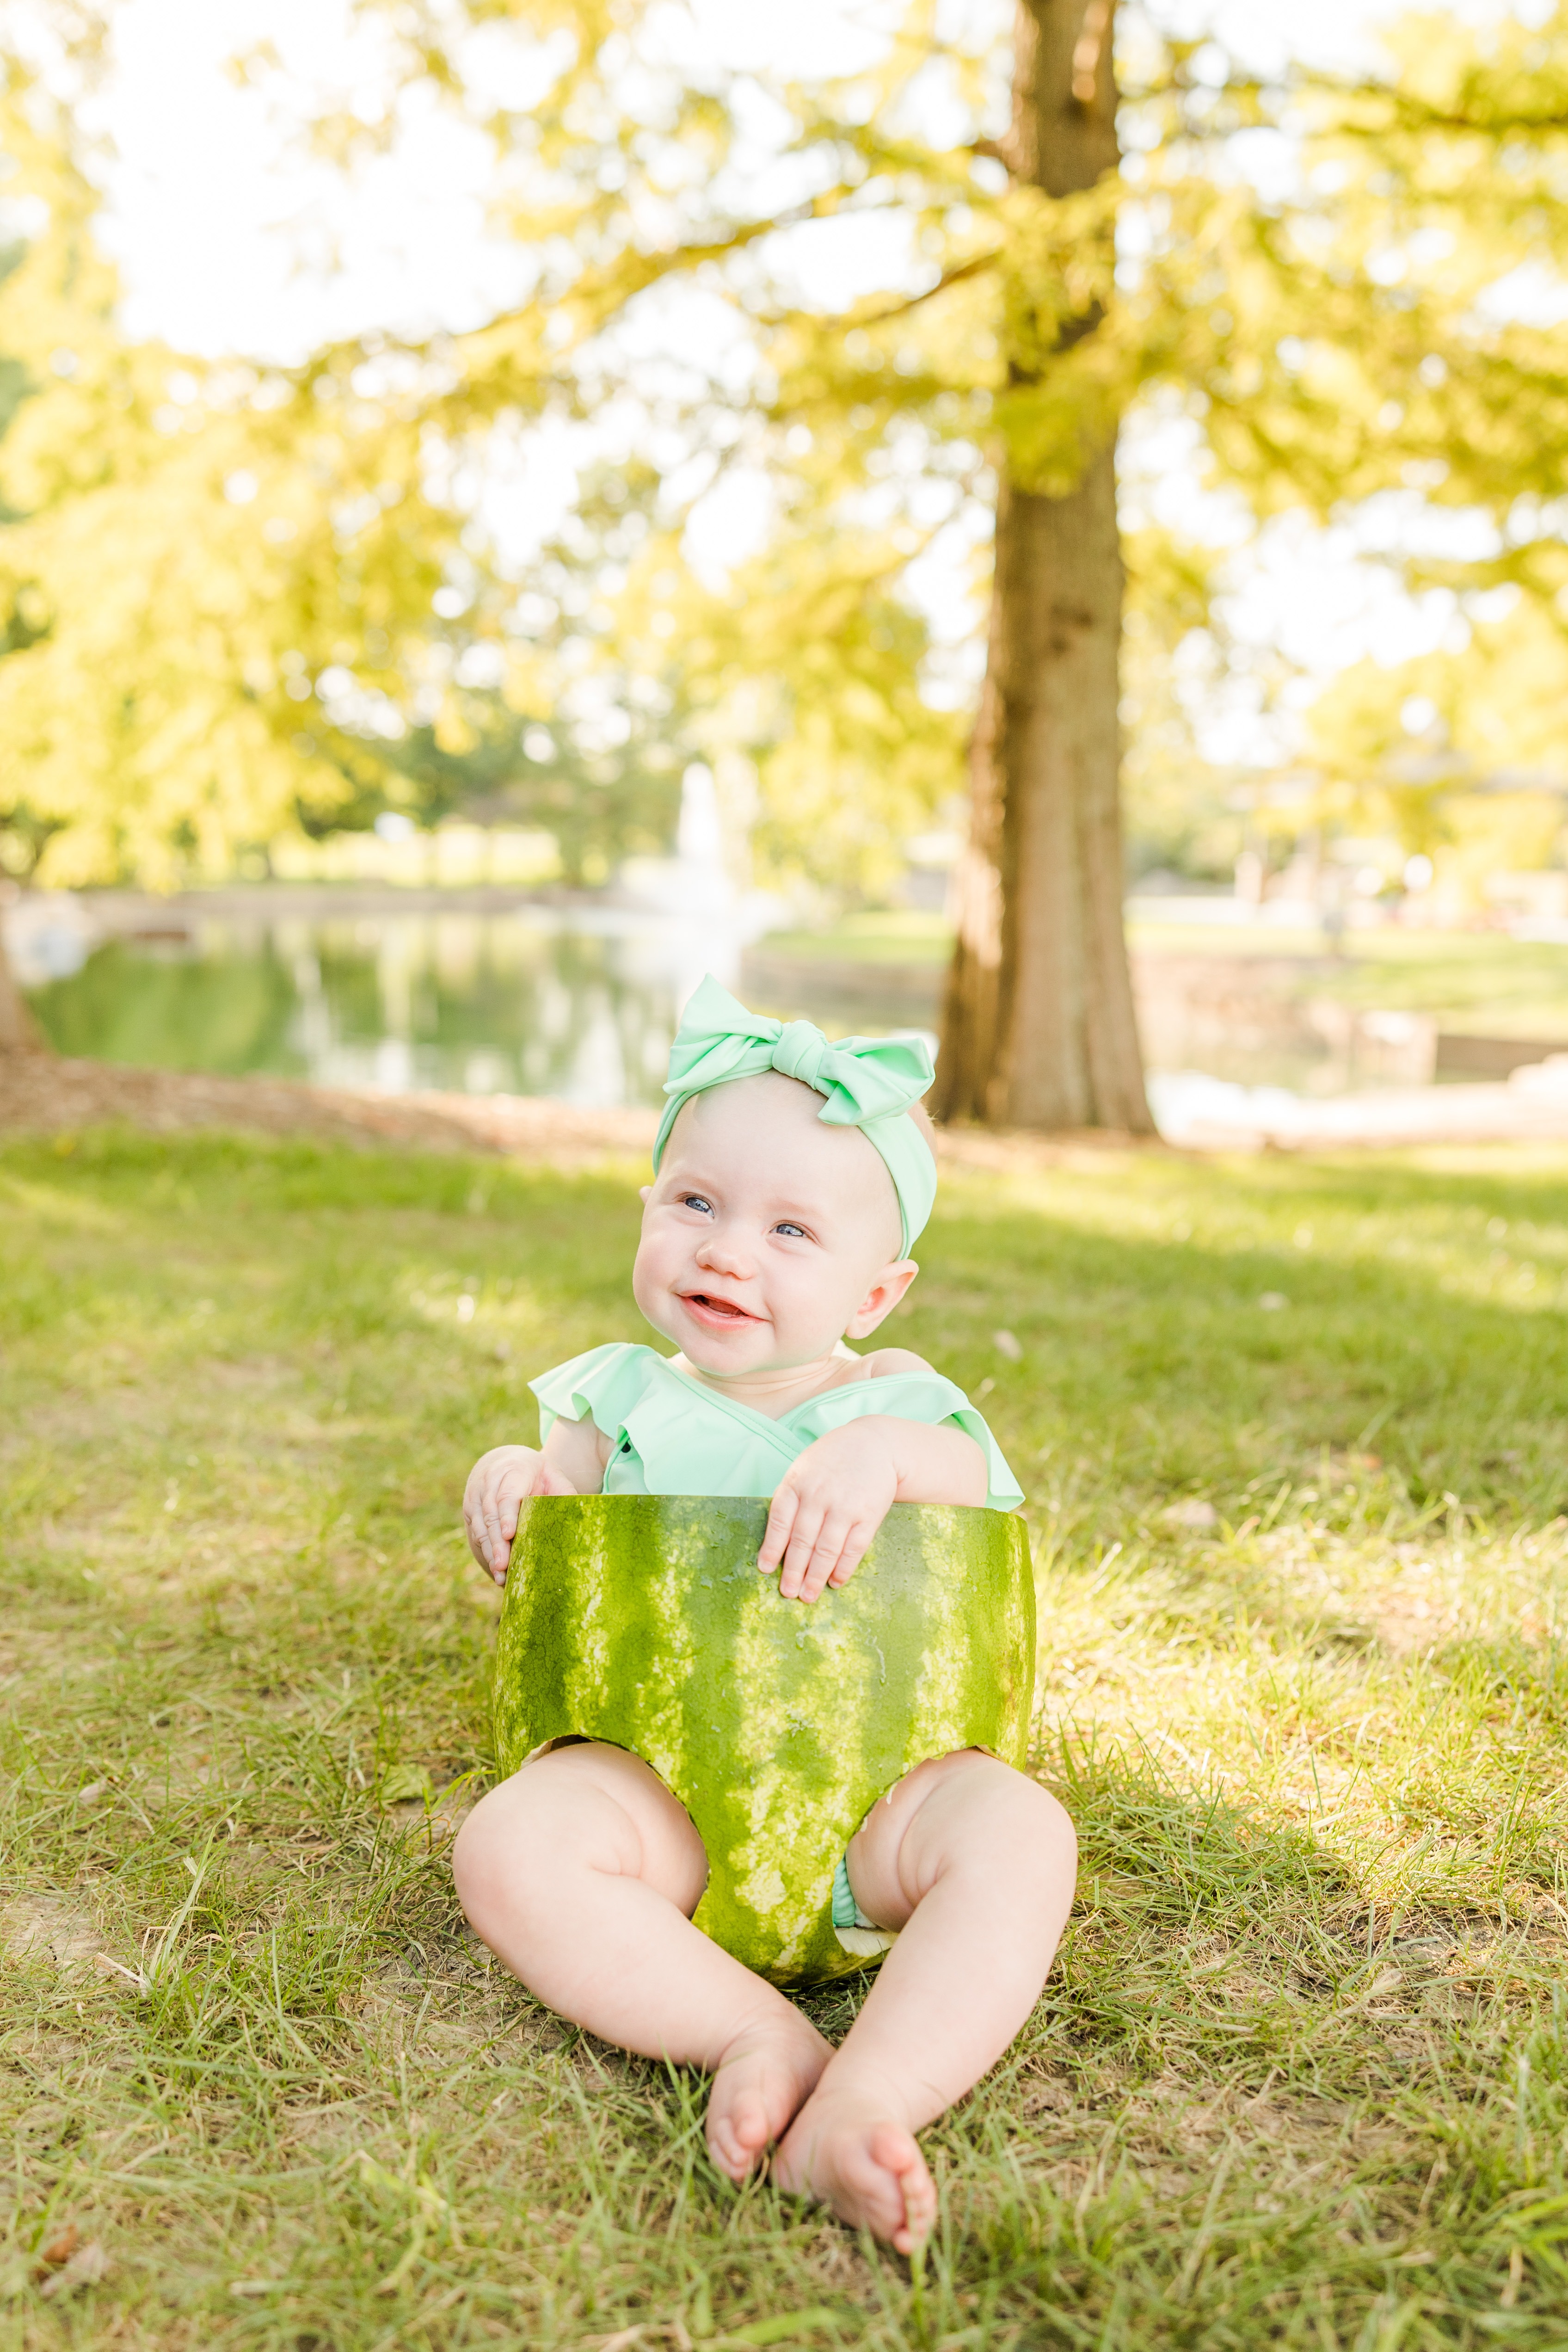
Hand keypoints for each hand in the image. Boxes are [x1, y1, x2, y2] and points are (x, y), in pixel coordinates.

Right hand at [463, 1446, 575, 1584]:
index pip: (507, 1495)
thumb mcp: (553, 1475)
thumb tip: (580, 1518)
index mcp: (513, 1471)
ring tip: (500, 1575)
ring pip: (480, 1527)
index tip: (508, 1534)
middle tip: (503, 1565)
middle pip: (491, 1515)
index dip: (507, 1515)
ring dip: (489, 1552)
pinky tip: (495, 1570)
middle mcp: (489, 1483)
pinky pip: (475, 1534)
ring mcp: (476, 1497)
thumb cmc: (535, 1473)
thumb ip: (564, 1492)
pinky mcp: (470, 1511)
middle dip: (497, 1542)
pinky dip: (485, 1553)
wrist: (504, 1461)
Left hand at [757, 1424, 899, 1603]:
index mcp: (797, 1483)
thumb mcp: (804, 1469)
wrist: (875, 1444)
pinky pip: (854, 1547)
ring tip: (808, 1596)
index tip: (765, 1570)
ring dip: (816, 1576)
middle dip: (793, 1570)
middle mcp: (819, 1495)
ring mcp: (845, 1506)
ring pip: (826, 1548)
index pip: (780, 1521)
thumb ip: (791, 1498)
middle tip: (788, 1593)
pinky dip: (843, 1568)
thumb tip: (777, 1541)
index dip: (771, 1548)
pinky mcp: (869, 1514)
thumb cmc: (832, 1461)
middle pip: (802, 1540)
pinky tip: (836, 1581)